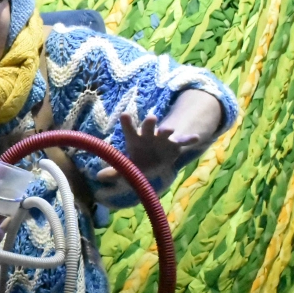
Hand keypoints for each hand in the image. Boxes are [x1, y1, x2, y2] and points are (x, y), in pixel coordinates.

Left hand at [97, 90, 222, 188]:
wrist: (159, 158)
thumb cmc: (140, 160)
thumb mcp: (129, 166)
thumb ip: (115, 172)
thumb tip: (98, 178)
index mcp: (135, 139)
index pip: (129, 129)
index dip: (127, 123)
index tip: (125, 115)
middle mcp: (149, 136)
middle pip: (148, 126)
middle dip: (150, 123)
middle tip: (152, 118)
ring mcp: (163, 139)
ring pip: (165, 131)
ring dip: (167, 129)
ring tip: (168, 129)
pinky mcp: (176, 145)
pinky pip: (184, 141)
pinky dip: (189, 139)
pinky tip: (195, 138)